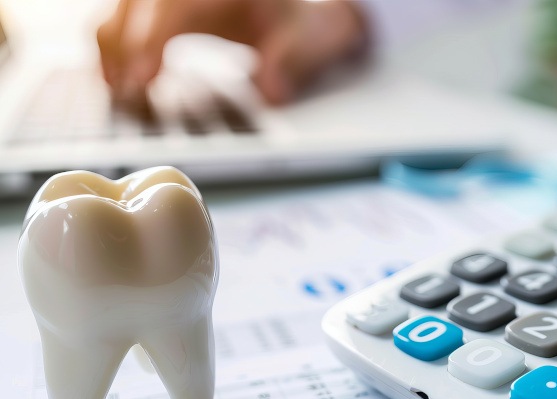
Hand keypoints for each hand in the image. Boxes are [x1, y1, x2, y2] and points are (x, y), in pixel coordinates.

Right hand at [97, 0, 367, 104]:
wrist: (301, 12)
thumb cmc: (300, 23)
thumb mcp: (307, 38)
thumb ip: (291, 60)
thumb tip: (271, 90)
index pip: (172, 5)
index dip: (150, 39)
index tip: (141, 78)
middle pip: (135, 3)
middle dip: (122, 47)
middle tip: (123, 94)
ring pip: (121, 8)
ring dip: (112, 47)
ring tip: (118, 90)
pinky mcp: (163, 6)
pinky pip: (125, 17)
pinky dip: (118, 45)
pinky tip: (121, 77)